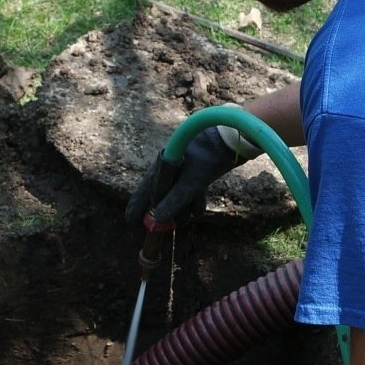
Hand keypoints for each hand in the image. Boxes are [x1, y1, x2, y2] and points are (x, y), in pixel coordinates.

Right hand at [123, 125, 254, 226]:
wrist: (233, 136)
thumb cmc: (208, 156)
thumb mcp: (192, 181)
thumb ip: (176, 200)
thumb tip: (159, 218)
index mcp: (162, 166)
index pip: (145, 190)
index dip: (137, 206)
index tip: (131, 221)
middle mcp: (170, 166)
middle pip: (161, 194)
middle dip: (163, 211)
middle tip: (160, 227)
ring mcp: (185, 168)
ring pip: (178, 193)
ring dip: (181, 208)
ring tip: (183, 222)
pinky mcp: (199, 170)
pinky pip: (192, 189)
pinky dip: (194, 201)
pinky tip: (197, 213)